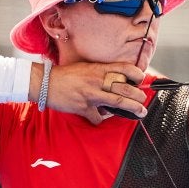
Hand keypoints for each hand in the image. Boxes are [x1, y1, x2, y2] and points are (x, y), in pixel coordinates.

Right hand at [32, 62, 147, 124]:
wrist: (44, 82)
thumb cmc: (66, 75)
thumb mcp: (85, 68)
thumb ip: (101, 74)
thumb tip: (117, 83)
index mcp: (98, 69)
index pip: (123, 68)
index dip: (136, 74)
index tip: (141, 79)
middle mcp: (97, 80)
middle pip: (125, 88)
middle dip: (139, 95)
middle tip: (143, 99)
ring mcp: (91, 94)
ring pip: (118, 102)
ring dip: (133, 107)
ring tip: (141, 112)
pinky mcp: (83, 107)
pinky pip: (98, 117)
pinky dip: (101, 119)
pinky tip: (101, 117)